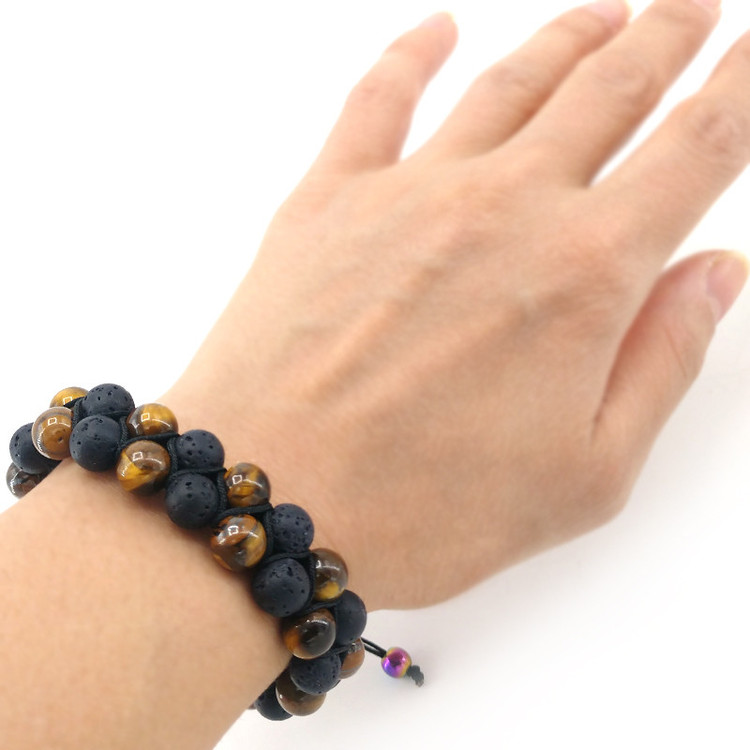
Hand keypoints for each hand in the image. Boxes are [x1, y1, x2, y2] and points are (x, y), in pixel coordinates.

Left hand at [164, 0, 748, 610]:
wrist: (272, 501)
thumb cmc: (426, 511)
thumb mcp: (586, 473)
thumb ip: (663, 362)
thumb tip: (714, 273)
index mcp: (586, 274)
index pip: (697, 148)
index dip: (741, 90)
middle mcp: (504, 207)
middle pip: (610, 90)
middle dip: (665, 38)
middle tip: (693, 4)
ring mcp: (410, 193)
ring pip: (510, 83)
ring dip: (569, 37)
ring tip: (608, 12)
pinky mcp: (327, 200)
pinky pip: (377, 99)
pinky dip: (412, 53)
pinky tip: (439, 29)